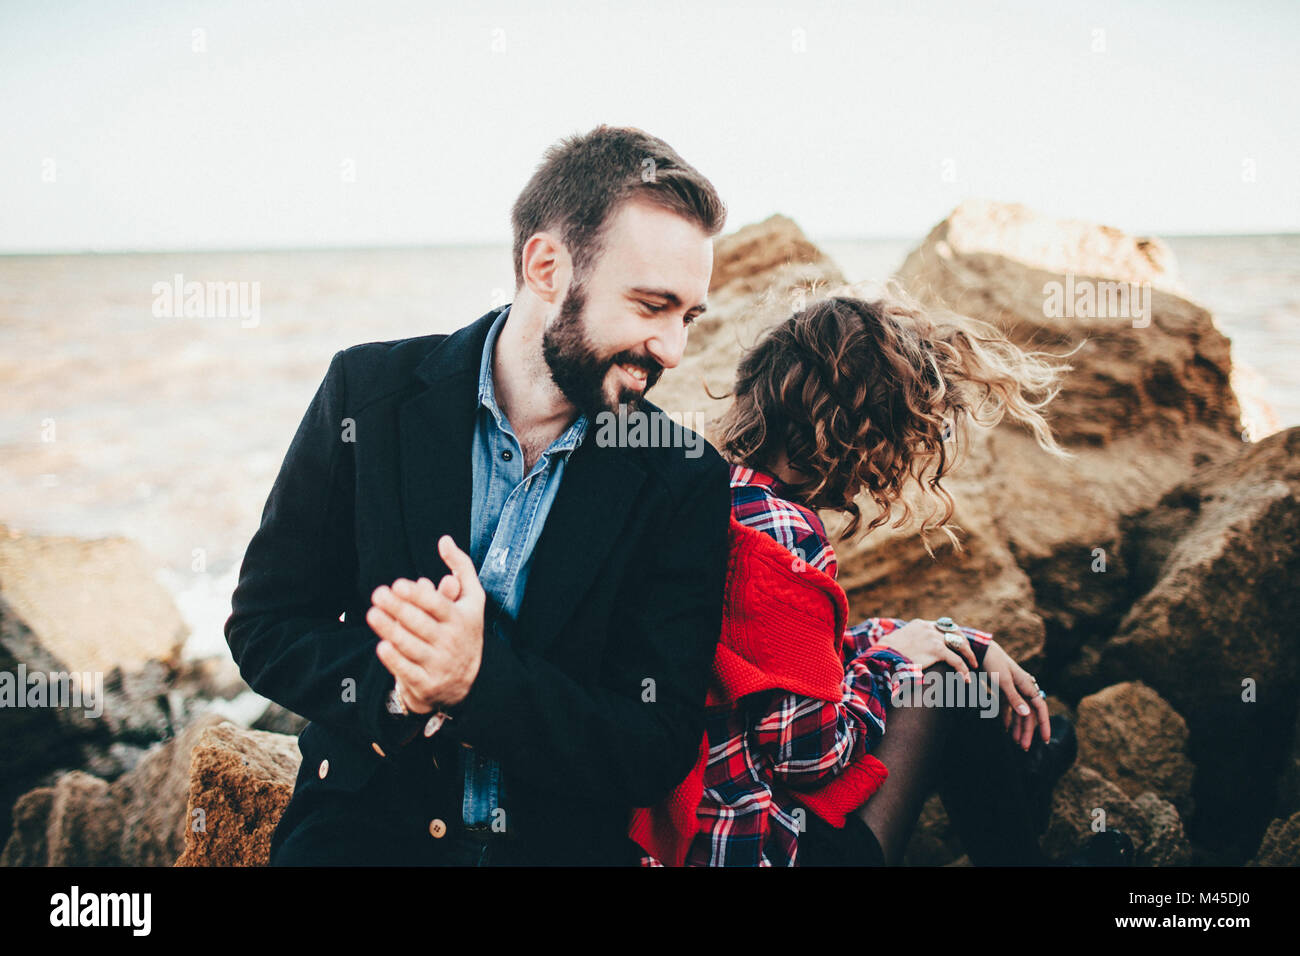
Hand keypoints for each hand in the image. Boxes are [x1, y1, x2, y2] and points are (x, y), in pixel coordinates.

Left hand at [367, 535, 483, 710]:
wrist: (465, 682)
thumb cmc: (462, 629)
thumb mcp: (471, 600)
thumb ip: (461, 567)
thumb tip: (444, 540)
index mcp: (461, 619)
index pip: (438, 606)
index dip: (418, 596)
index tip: (398, 584)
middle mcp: (451, 642)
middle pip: (420, 624)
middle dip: (398, 608)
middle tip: (377, 594)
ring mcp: (438, 664)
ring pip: (410, 645)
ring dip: (389, 630)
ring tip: (372, 614)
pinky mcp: (425, 683)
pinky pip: (406, 670)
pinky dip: (393, 659)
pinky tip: (381, 645)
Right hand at [872, 618, 978, 681]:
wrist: (882, 654)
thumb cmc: (887, 653)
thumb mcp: (899, 641)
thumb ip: (909, 642)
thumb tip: (909, 651)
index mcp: (921, 625)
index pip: (944, 626)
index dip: (953, 636)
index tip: (958, 645)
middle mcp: (930, 628)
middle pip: (955, 632)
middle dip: (965, 645)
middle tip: (970, 657)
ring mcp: (934, 638)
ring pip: (959, 646)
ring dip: (968, 657)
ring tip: (972, 668)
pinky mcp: (937, 650)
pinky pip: (956, 660)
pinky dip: (963, 669)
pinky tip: (966, 678)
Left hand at [980, 640, 1050, 751]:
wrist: (981, 650)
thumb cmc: (994, 663)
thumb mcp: (1004, 682)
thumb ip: (1014, 698)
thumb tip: (1027, 715)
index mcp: (1027, 686)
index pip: (1040, 708)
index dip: (1044, 724)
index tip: (1045, 740)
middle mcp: (1022, 689)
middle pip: (1029, 714)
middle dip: (1028, 731)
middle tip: (1025, 748)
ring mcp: (1012, 690)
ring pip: (1019, 713)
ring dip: (1018, 727)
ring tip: (1017, 742)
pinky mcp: (1002, 691)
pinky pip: (1007, 708)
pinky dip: (1007, 719)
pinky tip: (1006, 730)